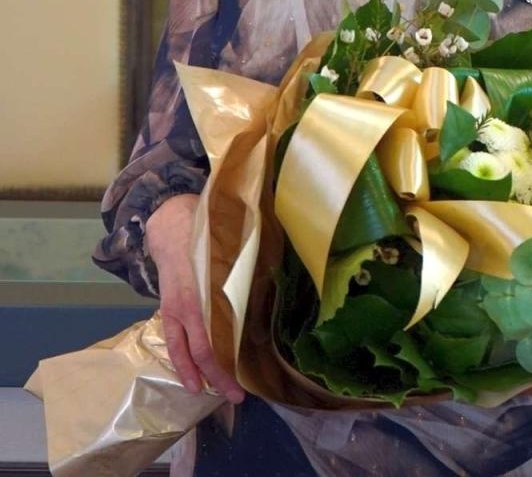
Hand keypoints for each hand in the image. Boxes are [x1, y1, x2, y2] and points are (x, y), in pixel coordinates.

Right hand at [144, 194, 244, 403]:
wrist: (173, 225)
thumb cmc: (211, 238)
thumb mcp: (234, 255)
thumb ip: (248, 278)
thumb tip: (273, 300)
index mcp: (208, 295)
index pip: (215, 342)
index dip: (228, 365)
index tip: (245, 384)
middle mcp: (189, 308)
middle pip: (203, 352)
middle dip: (220, 377)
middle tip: (237, 398)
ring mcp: (175, 311)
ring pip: (184, 352)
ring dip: (198, 376)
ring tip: (212, 394)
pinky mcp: (167, 310)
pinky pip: (173, 342)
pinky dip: (182, 362)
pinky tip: (192, 377)